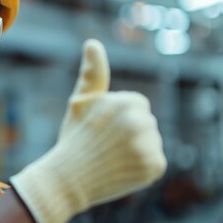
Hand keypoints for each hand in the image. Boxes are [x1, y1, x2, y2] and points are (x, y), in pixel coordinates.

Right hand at [10, 39, 166, 222]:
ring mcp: (149, 146)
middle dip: (129, 133)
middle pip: (146, 123)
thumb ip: (93, 72)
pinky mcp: (155, 167)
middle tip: (104, 146)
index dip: (118, 118)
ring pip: (151, 142)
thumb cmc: (73, 138)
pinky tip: (122, 171)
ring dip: (136, 150)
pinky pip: (156, 163)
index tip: (100, 129)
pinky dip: (142, 169)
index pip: (136, 105)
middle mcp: (140, 122)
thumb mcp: (81, 102)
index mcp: (126, 102)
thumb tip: (93, 43)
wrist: (66, 180)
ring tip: (112, 159)